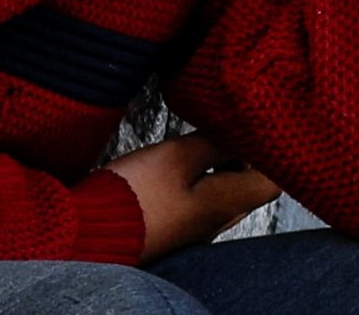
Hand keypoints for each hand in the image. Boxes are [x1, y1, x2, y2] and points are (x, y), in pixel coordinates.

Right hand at [104, 133, 279, 262]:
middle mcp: (214, 222)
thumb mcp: (178, 156)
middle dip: (245, 156)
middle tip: (230, 127)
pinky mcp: (170, 226)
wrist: (87, 232)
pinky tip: (181, 162)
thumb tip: (242, 131)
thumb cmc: (133, 197)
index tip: (257, 128)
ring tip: (206, 138)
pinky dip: (198, 179)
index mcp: (224, 205)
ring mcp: (192, 228)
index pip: (271, 183)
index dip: (270, 153)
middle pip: (248, 188)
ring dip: (219, 166)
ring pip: (221, 193)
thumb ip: (215, 142)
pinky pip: (197, 201)